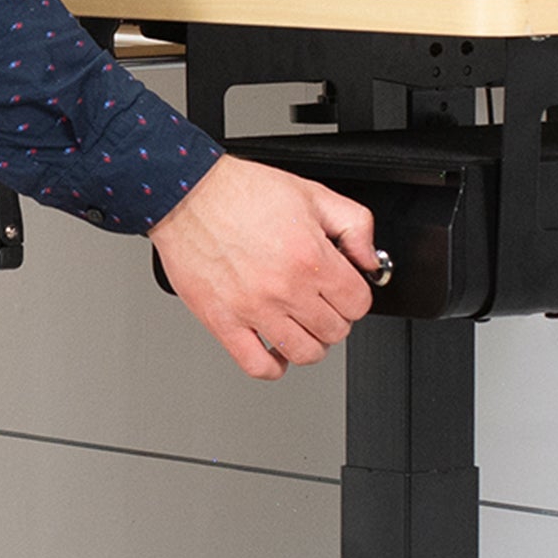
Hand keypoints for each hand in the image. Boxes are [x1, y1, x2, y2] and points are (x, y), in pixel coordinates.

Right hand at [148, 154, 378, 379]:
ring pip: (305, 353)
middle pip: (335, 331)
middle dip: (334, 315)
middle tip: (319, 299)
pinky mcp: (223, 322)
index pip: (358, 303)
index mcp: (310, 257)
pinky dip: (274, 365)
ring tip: (299, 321)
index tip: (342, 287)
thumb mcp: (310, 193)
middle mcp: (284, 288)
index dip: (353, 294)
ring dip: (310, 341)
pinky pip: (258, 366)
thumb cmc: (241, 191)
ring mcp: (254, 310)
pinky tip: (275, 347)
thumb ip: (354, 224)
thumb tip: (370, 259)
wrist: (188, 192)